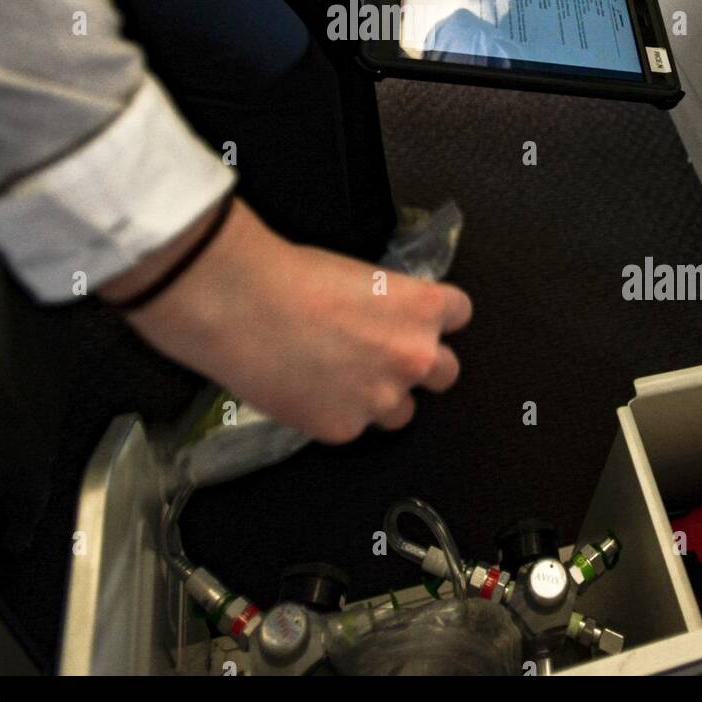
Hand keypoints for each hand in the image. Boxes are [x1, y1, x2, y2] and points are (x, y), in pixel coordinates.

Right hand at [110, 198, 472, 443]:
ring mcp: (381, 398)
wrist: (240, 304)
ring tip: (341, 377)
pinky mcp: (343, 428)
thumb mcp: (357, 273)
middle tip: (383, 354)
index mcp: (421, 307)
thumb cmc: (288, 276)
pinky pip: (353, 427)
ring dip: (382, 397)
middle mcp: (413, 356)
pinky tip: (308, 388)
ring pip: (403, 412)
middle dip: (418, 364)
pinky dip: (336, 413)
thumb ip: (387, 301)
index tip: (418, 320)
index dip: (435, 317)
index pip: (460, 314)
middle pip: (446, 372)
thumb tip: (385, 314)